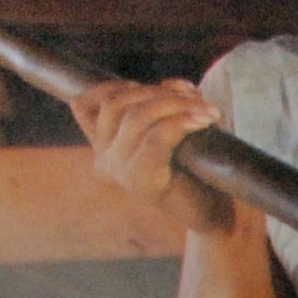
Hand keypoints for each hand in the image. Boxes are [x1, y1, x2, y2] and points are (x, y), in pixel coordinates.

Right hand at [71, 80, 236, 236]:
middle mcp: (104, 160)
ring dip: (175, 105)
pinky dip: (181, 123)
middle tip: (196, 98)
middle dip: (158, 92)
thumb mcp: (174, 129)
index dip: (116, 86)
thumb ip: (166, 104)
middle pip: (117, 104)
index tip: (158, 88)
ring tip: (206, 110)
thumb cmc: (195, 171)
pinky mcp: (141, 180)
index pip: (84, 105)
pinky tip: (203, 121)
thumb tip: (173, 84)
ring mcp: (119, 172)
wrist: (213, 214)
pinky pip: (156, 138)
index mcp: (103, 148)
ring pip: (137, 117)